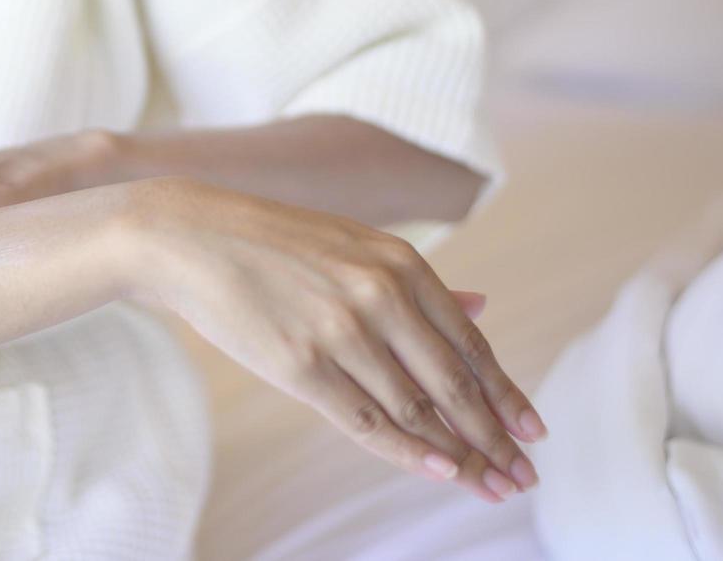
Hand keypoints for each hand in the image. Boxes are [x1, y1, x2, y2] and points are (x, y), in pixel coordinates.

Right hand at [117, 176, 546, 503]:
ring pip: (417, 409)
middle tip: (524, 476)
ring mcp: (341, 332)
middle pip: (454, 384)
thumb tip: (484, 308)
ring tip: (490, 485)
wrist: (189, 237)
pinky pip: (368, 421)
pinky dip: (410, 452)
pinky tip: (441, 471)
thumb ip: (418, 284)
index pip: (469, 345)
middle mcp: (380, 297)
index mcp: (399, 264)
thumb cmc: (272, 243)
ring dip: (461, 454)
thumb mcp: (355, 246)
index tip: (534, 432)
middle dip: (496, 437)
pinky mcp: (300, 365)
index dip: (506, 394)